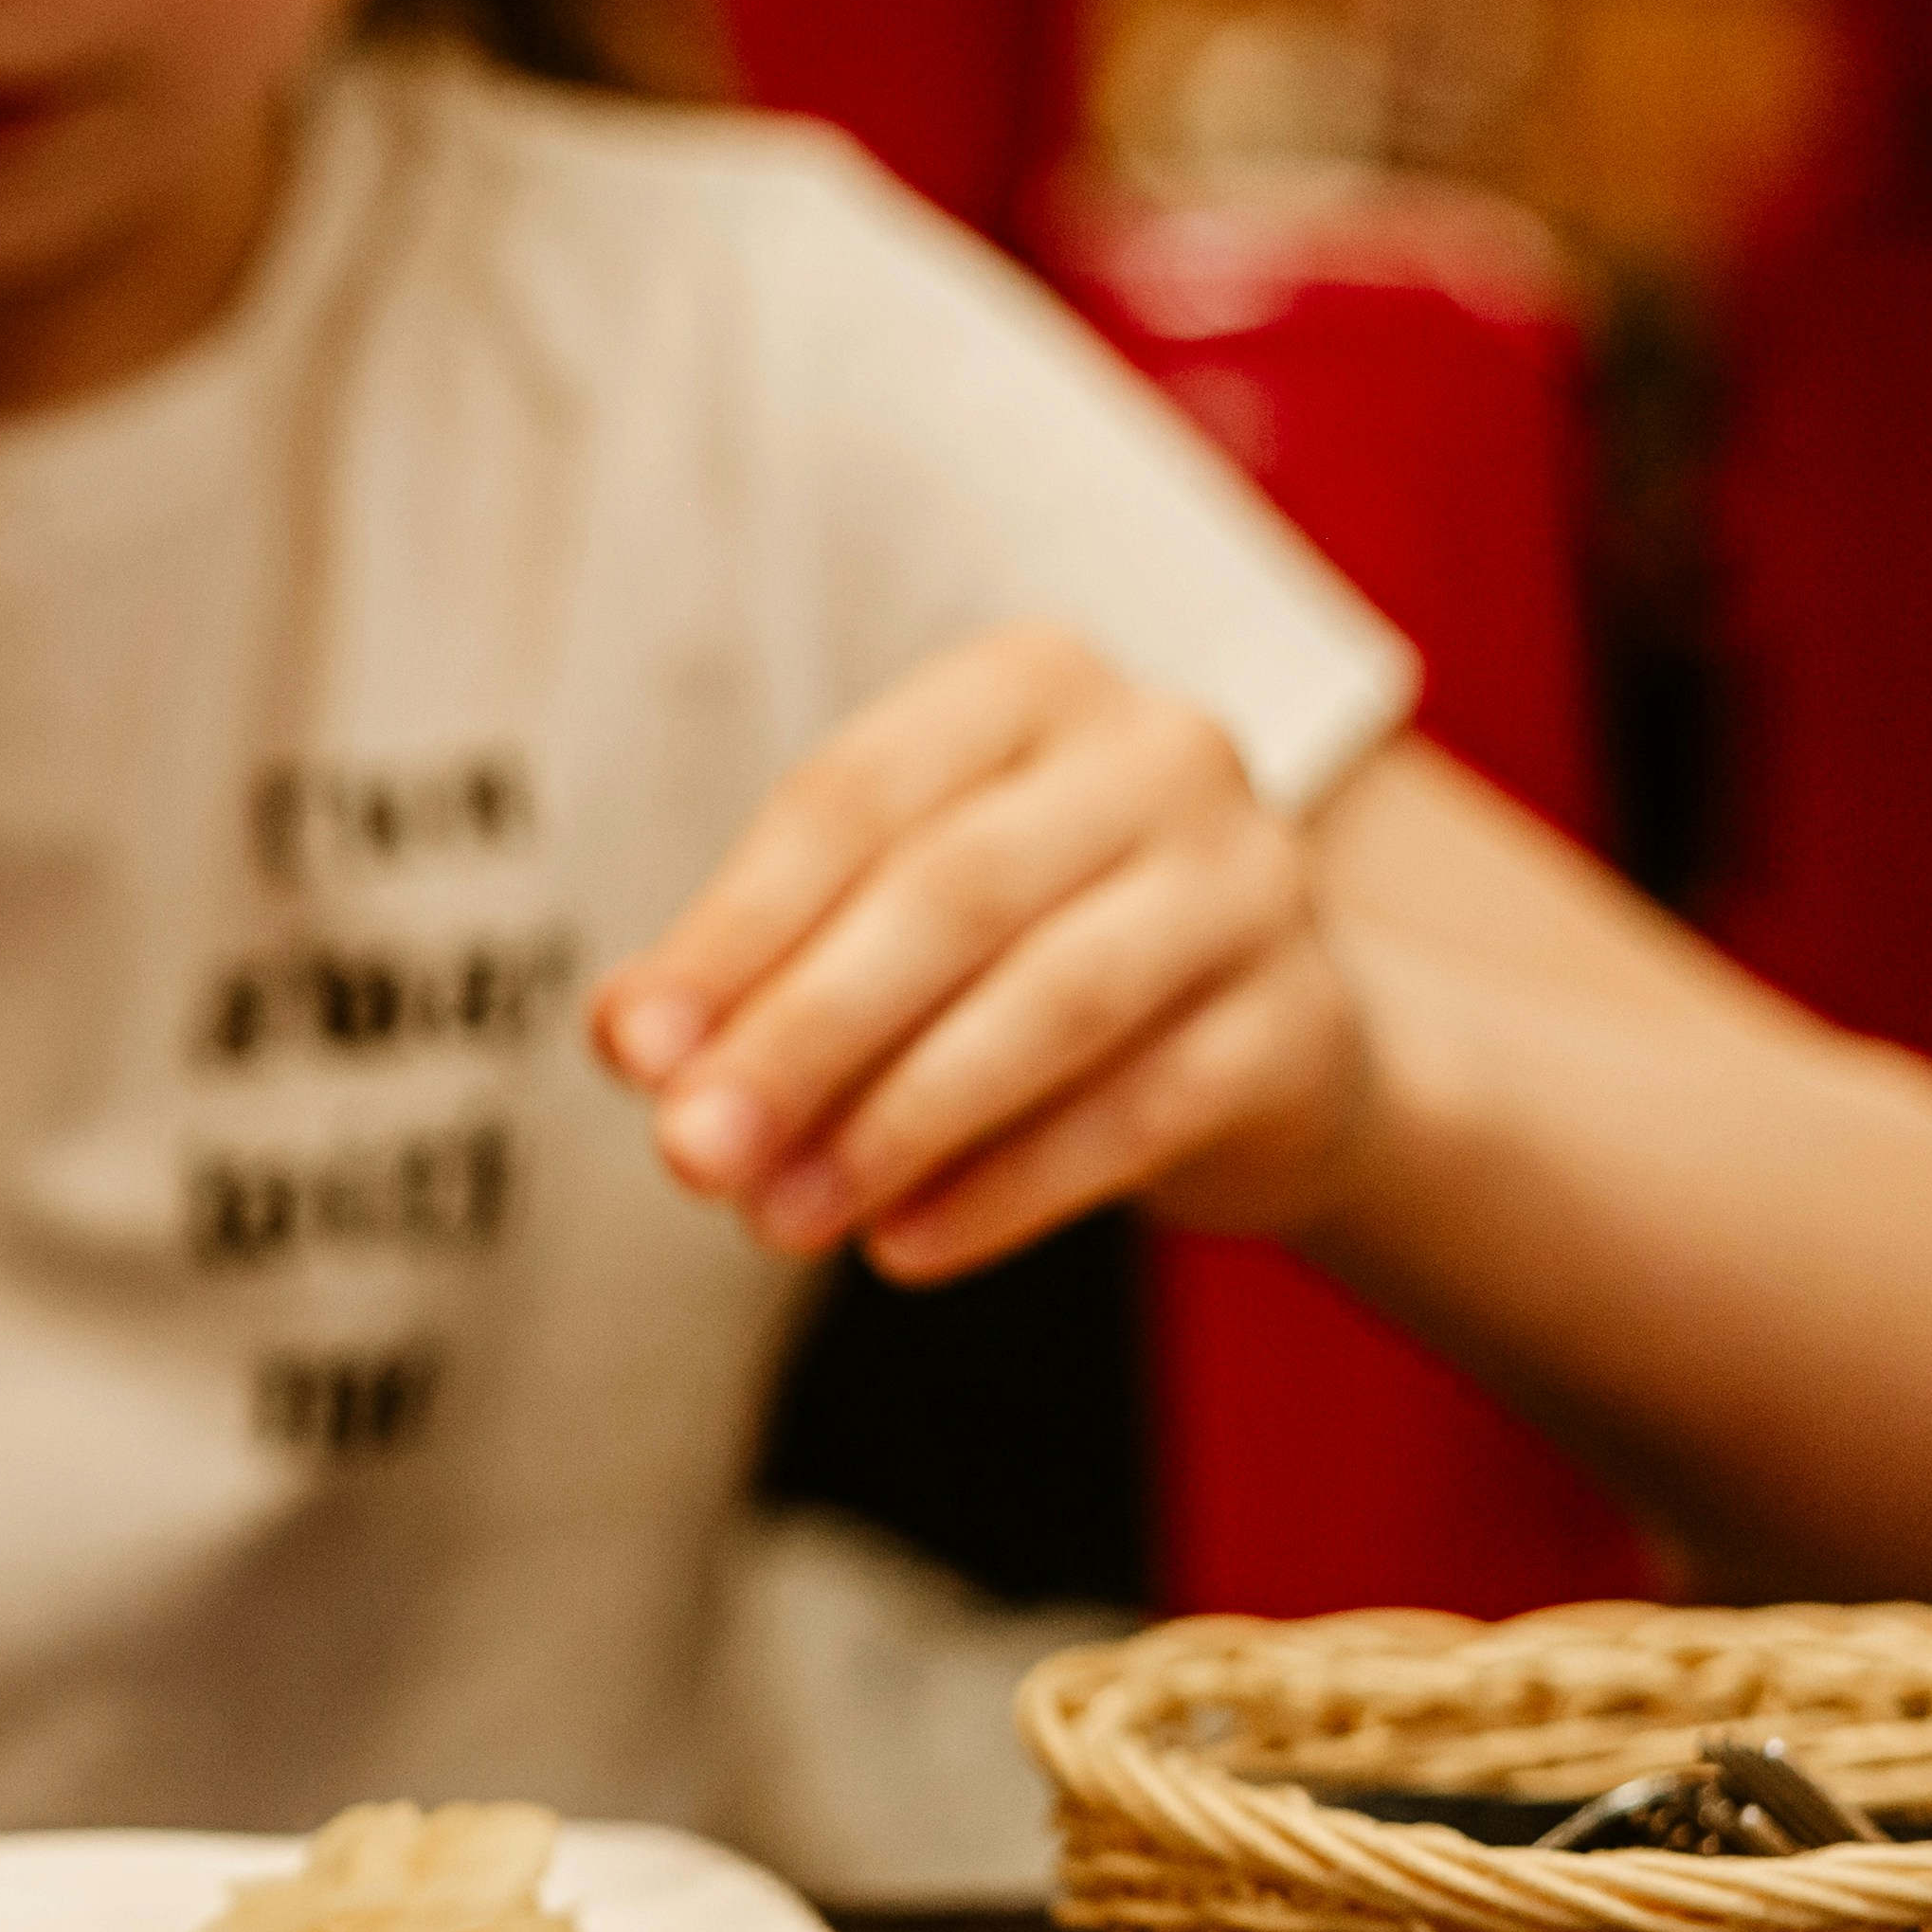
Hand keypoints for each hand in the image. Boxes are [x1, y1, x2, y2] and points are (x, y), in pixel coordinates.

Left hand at [587, 625, 1367, 1281]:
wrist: (1258, 1046)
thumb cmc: (1022, 957)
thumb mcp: (884, 929)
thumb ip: (758, 970)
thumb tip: (630, 1043)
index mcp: (1027, 686)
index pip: (852, 799)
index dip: (733, 931)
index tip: (633, 1054)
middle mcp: (1159, 752)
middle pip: (951, 896)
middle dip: (803, 1036)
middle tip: (688, 1157)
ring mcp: (1253, 881)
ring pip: (1054, 1002)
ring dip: (895, 1124)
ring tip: (777, 1221)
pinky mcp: (1301, 1022)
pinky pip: (1138, 1112)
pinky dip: (1004, 1189)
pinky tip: (899, 1246)